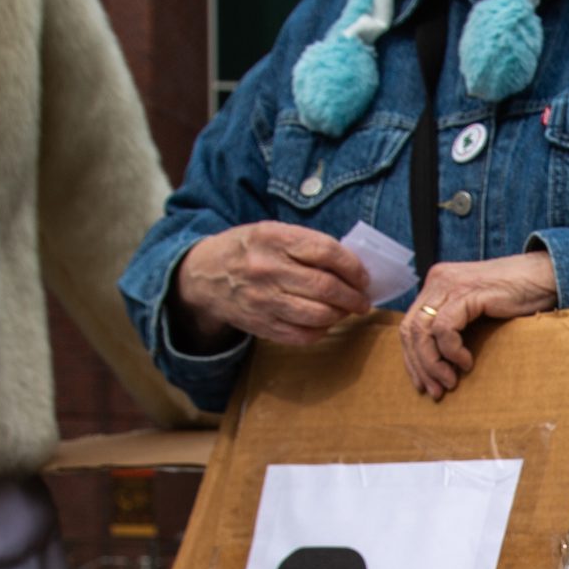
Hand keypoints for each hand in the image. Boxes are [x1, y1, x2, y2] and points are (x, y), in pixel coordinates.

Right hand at [171, 222, 371, 348]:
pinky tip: (325, 322)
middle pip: (326, 287)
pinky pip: (304, 335)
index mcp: (272, 237)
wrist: (205, 275)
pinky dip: (322, 330)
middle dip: (354, 296)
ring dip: (341, 315)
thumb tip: (352, 267)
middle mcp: (267, 268)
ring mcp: (263, 299)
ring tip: (346, 310)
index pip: (326, 251)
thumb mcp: (272, 233)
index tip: (363, 277)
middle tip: (362, 300)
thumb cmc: (248, 251)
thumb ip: (307, 245)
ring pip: (318, 314)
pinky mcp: (262, 324)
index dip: (353, 267)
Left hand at [402, 254, 559, 399]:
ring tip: (450, 382)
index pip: (409, 325)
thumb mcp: (477, 310)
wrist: (544, 276)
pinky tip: (466, 362)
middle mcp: (438, 281)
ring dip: (433, 363)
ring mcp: (451, 285)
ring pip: (422, 331)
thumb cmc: (518, 297)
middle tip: (435, 391)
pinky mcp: (468, 293)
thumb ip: (457, 323)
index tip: (423, 384)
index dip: (412, 359)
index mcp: (437, 284)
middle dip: (420, 366)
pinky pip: (445, 328)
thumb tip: (442, 361)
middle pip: (410, 330)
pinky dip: (451, 351)